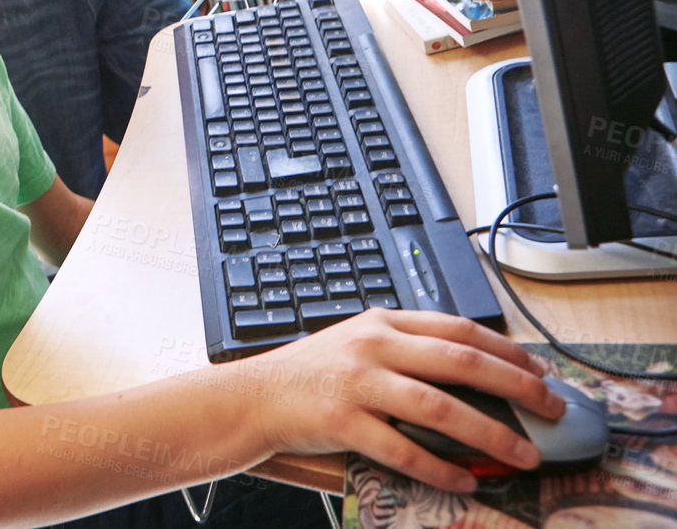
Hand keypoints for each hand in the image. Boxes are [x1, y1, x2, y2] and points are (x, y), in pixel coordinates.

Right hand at [234, 309, 564, 492]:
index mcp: (383, 323)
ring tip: (523, 455)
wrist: (253, 396)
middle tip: (552, 410)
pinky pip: (402, 450)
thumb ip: (405, 348)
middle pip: (461, 363)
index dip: (507, 350)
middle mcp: (374, 347)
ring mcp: (358, 384)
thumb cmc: (310, 374)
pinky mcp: (342, 421)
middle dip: (517, 387)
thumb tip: (472, 372)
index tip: (540, 372)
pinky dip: (440, 468)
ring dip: (490, 434)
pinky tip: (465, 481)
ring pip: (440, 408)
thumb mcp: (358, 343)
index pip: (458, 329)